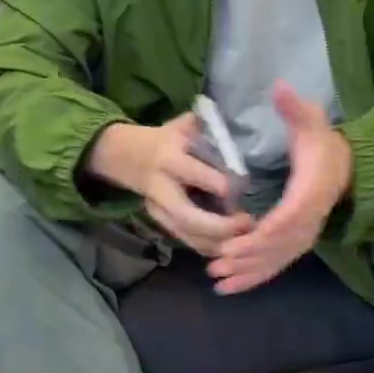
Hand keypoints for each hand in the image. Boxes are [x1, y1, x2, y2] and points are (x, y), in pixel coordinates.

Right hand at [136, 113, 253, 255]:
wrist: (125, 157)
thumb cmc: (163, 139)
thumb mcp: (180, 126)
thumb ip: (204, 127)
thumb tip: (234, 127)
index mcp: (167, 158)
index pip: (191, 172)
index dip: (215, 182)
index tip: (241, 188)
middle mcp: (161, 187)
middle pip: (187, 215)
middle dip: (219, 225)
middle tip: (247, 222)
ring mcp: (158, 209)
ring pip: (186, 234)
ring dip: (217, 241)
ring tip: (245, 238)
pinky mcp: (160, 222)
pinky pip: (185, 240)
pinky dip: (207, 246)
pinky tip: (229, 245)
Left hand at [207, 82, 352, 295]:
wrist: (344, 167)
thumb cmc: (320, 142)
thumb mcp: (310, 120)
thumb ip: (294, 107)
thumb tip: (280, 86)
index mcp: (310, 190)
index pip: (289, 215)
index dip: (267, 230)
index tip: (242, 239)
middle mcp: (309, 219)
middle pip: (278, 245)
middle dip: (248, 256)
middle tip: (218, 262)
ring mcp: (303, 235)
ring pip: (275, 260)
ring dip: (246, 272)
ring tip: (216, 278)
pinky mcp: (295, 244)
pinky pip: (275, 265)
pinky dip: (253, 278)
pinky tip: (227, 288)